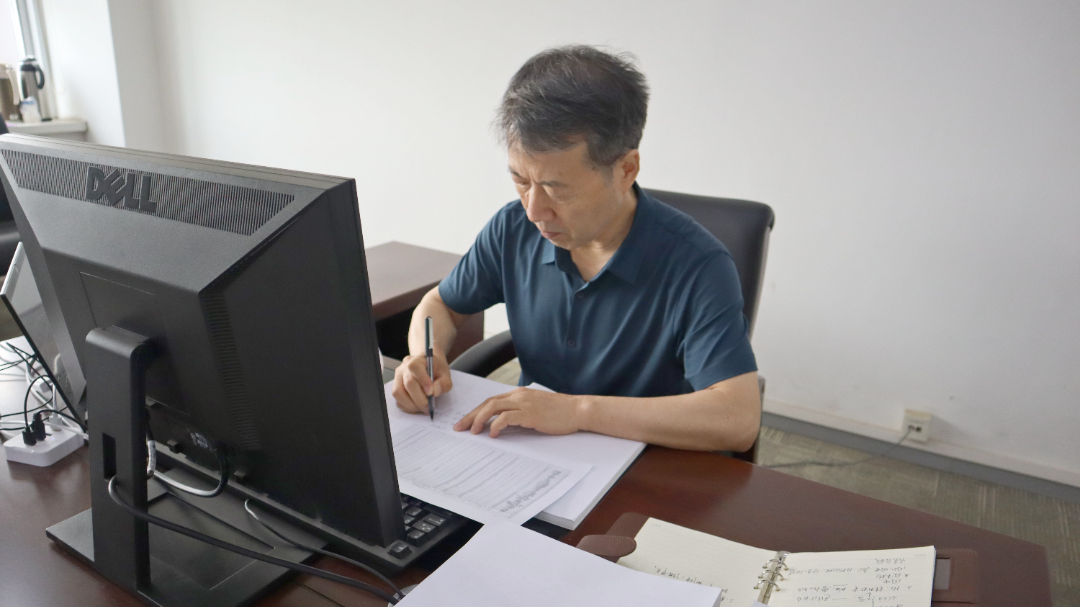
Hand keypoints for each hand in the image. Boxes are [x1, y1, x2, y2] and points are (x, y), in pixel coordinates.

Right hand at [392, 352, 451, 413]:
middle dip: (419, 398)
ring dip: (412, 404)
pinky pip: (398, 401)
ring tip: (423, 407)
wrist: (427, 367)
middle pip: (408, 383)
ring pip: (399, 393)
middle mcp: (404, 368)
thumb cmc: (436, 369)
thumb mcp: (445, 373)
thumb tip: (435, 392)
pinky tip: (418, 407)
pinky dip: (408, 407)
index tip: (431, 393)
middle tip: (429, 406)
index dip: (423, 381)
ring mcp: (397, 379)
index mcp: (416, 360)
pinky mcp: (396, 389)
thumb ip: (444, 383)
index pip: (415, 368)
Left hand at [453, 388, 583, 437]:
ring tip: (473, 432)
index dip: (476, 411)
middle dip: (471, 416)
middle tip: (460, 428)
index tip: (466, 422)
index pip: (491, 401)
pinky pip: (507, 417)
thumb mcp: (536, 411)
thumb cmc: (560, 412)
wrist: (577, 410)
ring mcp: (524, 403)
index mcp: (519, 394)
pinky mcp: (530, 413)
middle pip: (487, 403)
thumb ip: (519, 415)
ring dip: (480, 419)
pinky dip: (497, 425)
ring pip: (493, 407)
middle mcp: (519, 396)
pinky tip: (492, 434)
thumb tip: (503, 427)